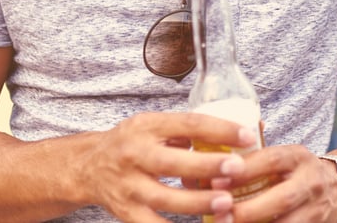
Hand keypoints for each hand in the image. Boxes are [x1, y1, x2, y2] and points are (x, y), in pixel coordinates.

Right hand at [80, 111, 258, 222]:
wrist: (88, 167)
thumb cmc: (133, 143)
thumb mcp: (155, 126)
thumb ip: (187, 132)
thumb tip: (236, 137)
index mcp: (147, 126)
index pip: (188, 124)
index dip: (219, 129)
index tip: (248, 136)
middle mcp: (134, 155)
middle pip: (172, 162)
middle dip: (207, 166)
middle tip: (237, 168)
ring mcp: (128, 186)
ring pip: (165, 199)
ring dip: (198, 203)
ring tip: (226, 204)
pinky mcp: (126, 213)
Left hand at [218, 144, 336, 222]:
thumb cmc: (297, 171)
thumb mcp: (284, 156)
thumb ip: (255, 155)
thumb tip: (212, 152)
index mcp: (298, 157)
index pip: (272, 160)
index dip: (245, 170)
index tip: (217, 179)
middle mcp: (310, 182)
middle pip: (282, 198)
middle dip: (249, 210)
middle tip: (219, 213)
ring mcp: (316, 209)